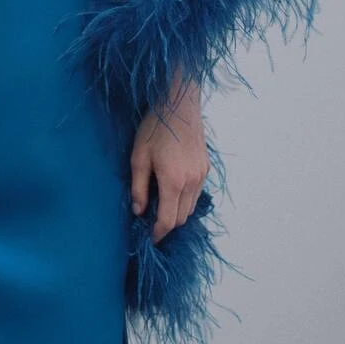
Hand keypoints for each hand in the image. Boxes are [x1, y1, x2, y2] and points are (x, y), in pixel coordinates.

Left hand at [130, 87, 209, 244]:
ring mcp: (201, 175)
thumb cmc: (154, 128)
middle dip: (166, 224)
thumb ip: (138, 187)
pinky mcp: (205, 167)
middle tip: (150, 221)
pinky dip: (185, 200)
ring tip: (159, 206)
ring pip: (191, 207)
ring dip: (176, 212)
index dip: (158, 233)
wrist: (179, 104)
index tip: (150, 239)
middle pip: (181, 218)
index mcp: (173, 181)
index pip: (168, 220)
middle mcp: (192, 182)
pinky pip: (196, 193)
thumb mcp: (138, 157)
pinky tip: (172, 190)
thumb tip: (138, 211)